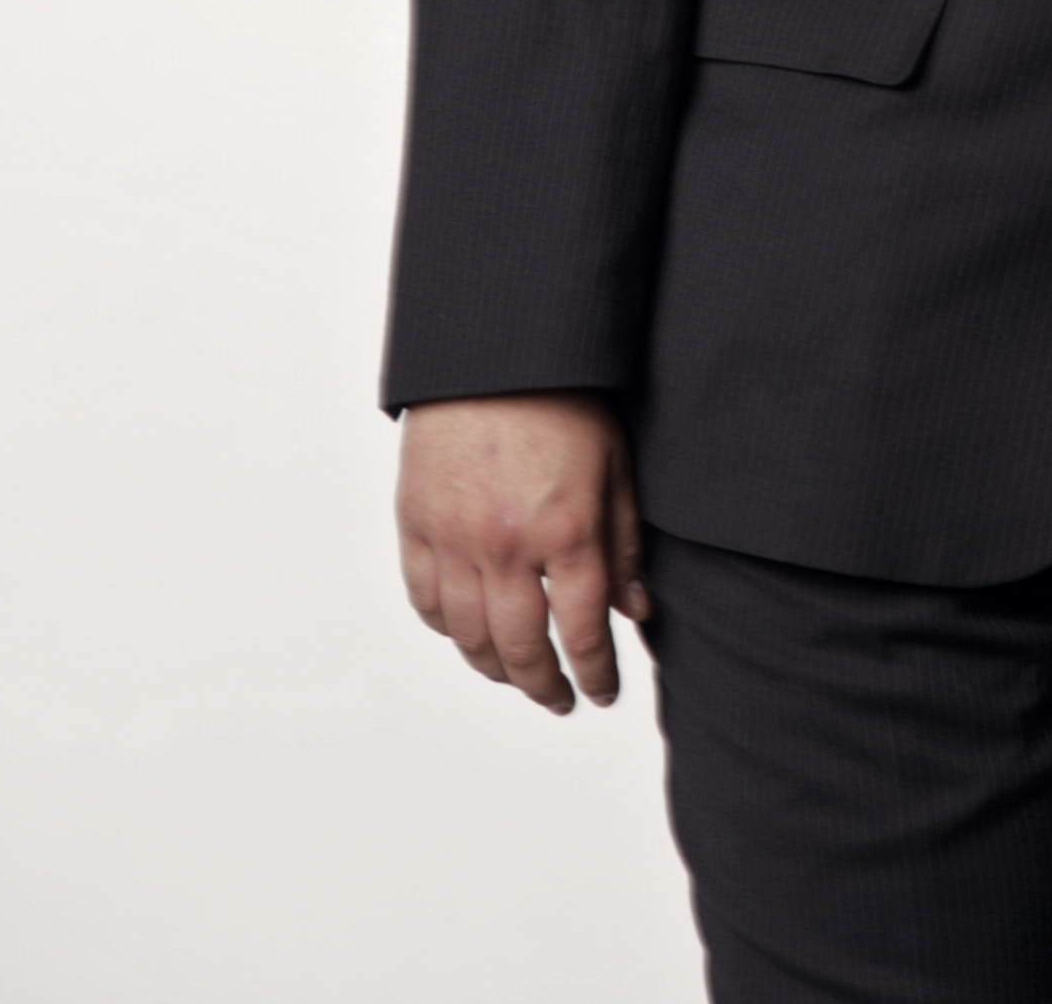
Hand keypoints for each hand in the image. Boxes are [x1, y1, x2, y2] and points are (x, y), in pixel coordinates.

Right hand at [396, 392, 646, 714]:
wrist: (495, 353)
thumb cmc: (565, 400)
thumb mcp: (616, 468)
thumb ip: (625, 545)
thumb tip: (636, 609)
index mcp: (566, 531)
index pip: (583, 632)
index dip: (596, 673)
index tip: (604, 692)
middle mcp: (506, 546)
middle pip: (521, 649)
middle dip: (545, 685)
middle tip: (561, 699)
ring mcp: (453, 538)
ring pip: (468, 636)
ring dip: (495, 668)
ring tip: (518, 677)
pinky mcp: (415, 524)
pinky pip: (425, 599)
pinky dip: (446, 628)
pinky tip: (467, 634)